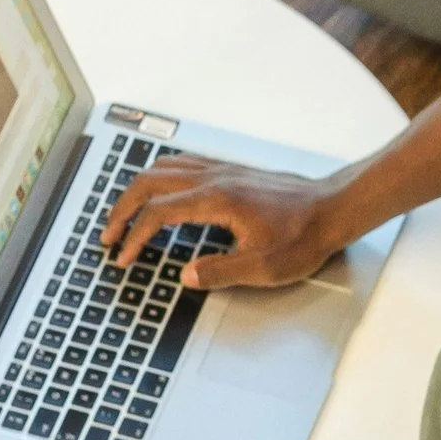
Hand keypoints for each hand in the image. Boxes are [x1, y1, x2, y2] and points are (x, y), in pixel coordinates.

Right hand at [100, 153, 340, 289]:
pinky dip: (159, 177)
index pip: (158, 214)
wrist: (333, 208)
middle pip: (149, 183)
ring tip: (124, 213)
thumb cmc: (304, 236)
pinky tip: (159, 191)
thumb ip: (219, 272)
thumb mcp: (263, 268)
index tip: (122, 257)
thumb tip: (185, 275)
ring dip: (137, 190)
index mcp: (216, 201)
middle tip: (107, 234)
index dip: (134, 237)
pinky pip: (182, 164)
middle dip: (122, 209)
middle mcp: (214, 178)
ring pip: (163, 168)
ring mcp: (222, 170)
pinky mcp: (231, 171)